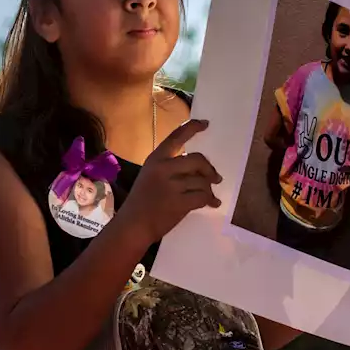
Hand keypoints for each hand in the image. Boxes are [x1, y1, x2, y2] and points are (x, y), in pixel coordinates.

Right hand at [117, 119, 222, 243]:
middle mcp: (163, 168)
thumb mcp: (151, 175)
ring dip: (209, 189)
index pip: (176, 137)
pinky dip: (210, 200)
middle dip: (209, 169)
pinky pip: (203, 196)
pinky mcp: (179, 203)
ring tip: (209, 196)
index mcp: (155, 159)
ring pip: (203, 180)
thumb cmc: (142, 201)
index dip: (192, 128)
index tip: (205, 124)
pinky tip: (212, 203)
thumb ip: (171, 167)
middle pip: (198, 159)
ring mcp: (171, 186)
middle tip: (215, 178)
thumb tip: (200, 168)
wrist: (134, 225)